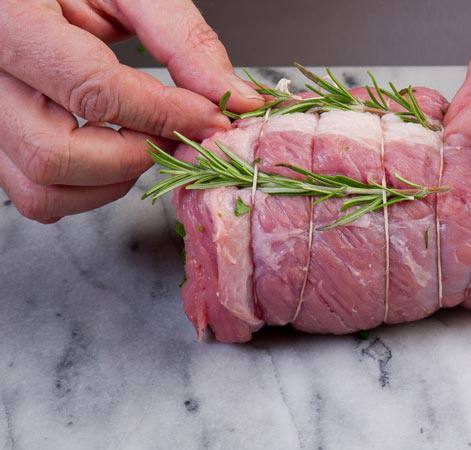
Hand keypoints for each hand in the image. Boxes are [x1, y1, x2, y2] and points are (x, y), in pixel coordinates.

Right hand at [0, 0, 263, 222]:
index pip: (92, 91)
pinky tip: (115, 150)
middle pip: (55, 154)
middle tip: (176, 131)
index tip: (212, 116)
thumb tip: (232, 95)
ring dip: (110, 180)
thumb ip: (180, 38)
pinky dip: (87, 188)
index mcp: (9, 21)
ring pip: (41, 188)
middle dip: (134, 155)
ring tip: (145, 139)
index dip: (165, 114)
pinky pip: (35, 192)